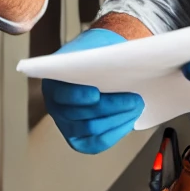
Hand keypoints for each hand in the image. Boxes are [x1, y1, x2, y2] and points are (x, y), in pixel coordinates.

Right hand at [43, 29, 143, 153]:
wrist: (98, 62)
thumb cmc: (96, 54)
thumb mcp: (94, 48)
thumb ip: (98, 57)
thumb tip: (116, 64)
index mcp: (53, 82)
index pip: (62, 93)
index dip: (78, 95)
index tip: (96, 94)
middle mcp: (55, 106)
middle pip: (82, 115)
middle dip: (111, 107)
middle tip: (135, 99)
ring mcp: (66, 124)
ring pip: (92, 129)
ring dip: (118, 119)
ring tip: (136, 107)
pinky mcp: (79, 139)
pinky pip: (98, 142)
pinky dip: (116, 132)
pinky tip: (129, 120)